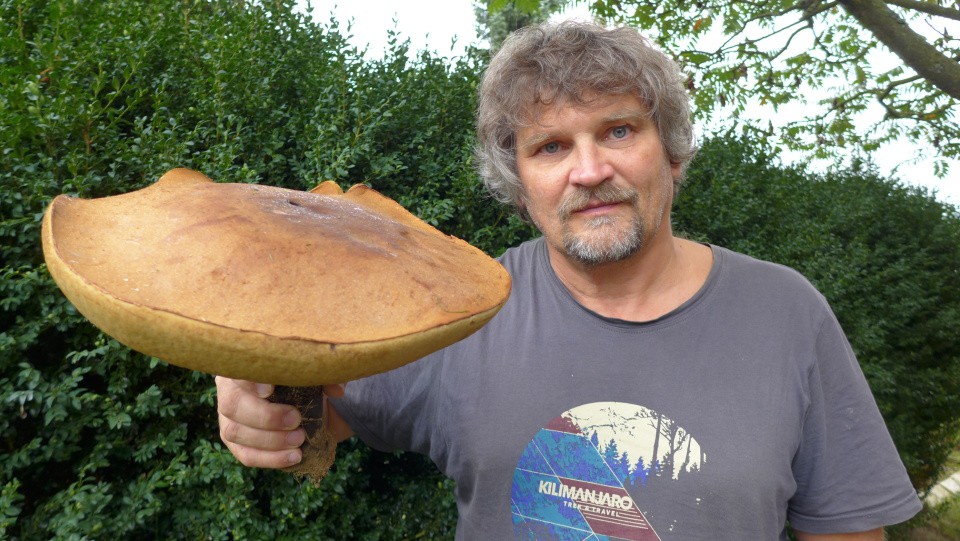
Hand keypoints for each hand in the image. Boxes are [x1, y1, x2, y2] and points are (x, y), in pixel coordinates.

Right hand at [215, 376, 345, 468]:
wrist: (310, 405)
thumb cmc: (306, 380)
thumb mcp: (317, 373)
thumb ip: (326, 375)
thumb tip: (336, 389)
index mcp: (245, 364)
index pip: (237, 369)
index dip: (250, 380)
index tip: (271, 389)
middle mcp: (230, 390)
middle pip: (232, 405)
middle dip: (266, 416)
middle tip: (296, 420)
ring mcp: (228, 419)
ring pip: (235, 432)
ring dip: (270, 440)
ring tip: (299, 439)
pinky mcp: (237, 443)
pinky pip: (246, 455)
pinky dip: (271, 458)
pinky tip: (294, 457)